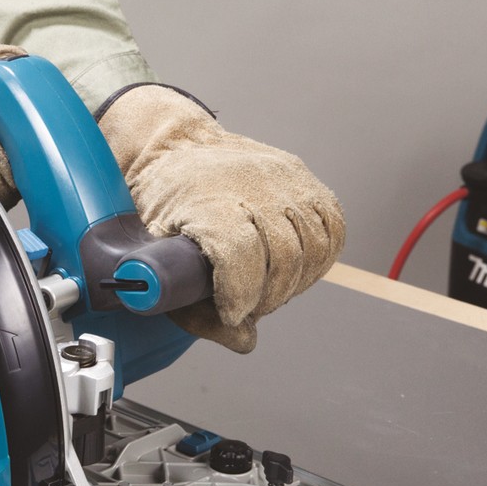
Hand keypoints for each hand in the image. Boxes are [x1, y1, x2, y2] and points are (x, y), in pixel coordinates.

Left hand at [97, 85, 344, 351]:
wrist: (177, 146)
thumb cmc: (161, 202)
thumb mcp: (154, 253)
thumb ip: (189, 302)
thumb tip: (242, 339)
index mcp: (206, 201)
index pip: (238, 252)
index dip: (240, 292)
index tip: (232, 313)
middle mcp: (251, 185)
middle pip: (282, 257)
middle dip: (267, 297)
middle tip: (247, 307)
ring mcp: (282, 178)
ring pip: (312, 247)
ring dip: (294, 283)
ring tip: (267, 289)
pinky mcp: (303, 177)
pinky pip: (332, 227)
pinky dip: (319, 258)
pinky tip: (294, 269)